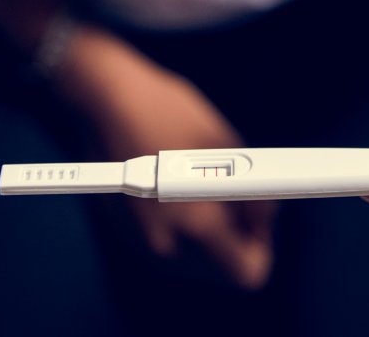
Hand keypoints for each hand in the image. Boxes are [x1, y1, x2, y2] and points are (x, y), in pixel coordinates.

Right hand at [53, 27, 276, 287]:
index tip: (256, 217)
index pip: (244, 271)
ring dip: (204, 226)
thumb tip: (262, 212)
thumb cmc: (165, 112)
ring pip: (192, 254)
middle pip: (218, 265)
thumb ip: (252, 188)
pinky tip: (176, 182)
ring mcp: (140, 239)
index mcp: (196, 225)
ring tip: (199, 179)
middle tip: (230, 191)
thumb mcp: (225, 142)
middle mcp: (166, 244)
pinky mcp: (124, 228)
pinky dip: (179, 220)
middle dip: (231, 233)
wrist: (105, 98)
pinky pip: (167, 239)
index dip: (260, 244)